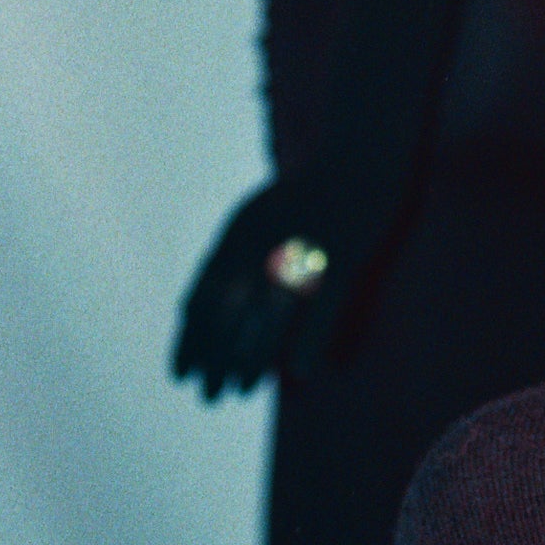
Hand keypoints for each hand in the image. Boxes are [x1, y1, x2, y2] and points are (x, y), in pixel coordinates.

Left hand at [171, 180, 337, 397]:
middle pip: (227, 313)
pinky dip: (310, 341)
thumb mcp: (253, 216)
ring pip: (270, 316)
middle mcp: (264, 241)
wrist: (362, 146)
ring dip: (251, 359)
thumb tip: (185, 310)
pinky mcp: (347, 252)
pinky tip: (301, 370)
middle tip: (208, 397)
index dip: (189, 340)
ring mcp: (305, 247)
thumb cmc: (307, 190)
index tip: (181, 374)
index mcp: (238, 233)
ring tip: (242, 391)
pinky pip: (324, 306)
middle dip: (212, 360)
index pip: (201, 297)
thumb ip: (222, 258)